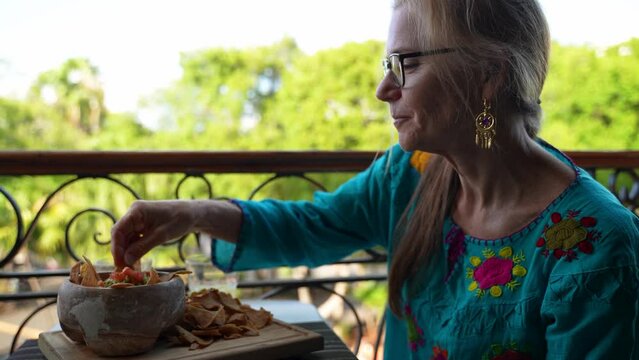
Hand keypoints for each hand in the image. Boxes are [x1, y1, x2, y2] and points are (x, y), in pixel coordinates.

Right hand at [111, 199, 241, 267]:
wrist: (192, 214)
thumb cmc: (179, 220)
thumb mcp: (161, 235)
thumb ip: (142, 247)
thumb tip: (126, 260)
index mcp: (136, 211)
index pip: (118, 230)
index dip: (116, 248)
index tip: (119, 263)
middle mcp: (133, 214)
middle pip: (120, 235)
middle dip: (121, 252)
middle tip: (123, 269)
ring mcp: (137, 220)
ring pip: (126, 238)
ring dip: (126, 252)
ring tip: (129, 268)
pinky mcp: (142, 226)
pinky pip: (133, 239)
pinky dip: (133, 249)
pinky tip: (135, 261)